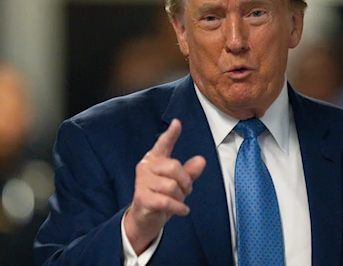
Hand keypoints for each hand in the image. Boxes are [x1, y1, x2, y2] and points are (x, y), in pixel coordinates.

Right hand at [123, 119, 205, 254]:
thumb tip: (201, 160)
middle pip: (174, 167)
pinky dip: (179, 207)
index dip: (171, 134)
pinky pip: (167, 201)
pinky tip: (183, 211)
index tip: (177, 123)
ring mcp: (141, 182)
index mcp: (155, 159)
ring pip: (171, 186)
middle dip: (185, 181)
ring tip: (180, 201)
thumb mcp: (178, 184)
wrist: (145, 219)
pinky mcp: (141, 198)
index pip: (163, 144)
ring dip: (181, 197)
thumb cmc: (161, 196)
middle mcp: (146, 167)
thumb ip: (189, 171)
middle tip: (186, 191)